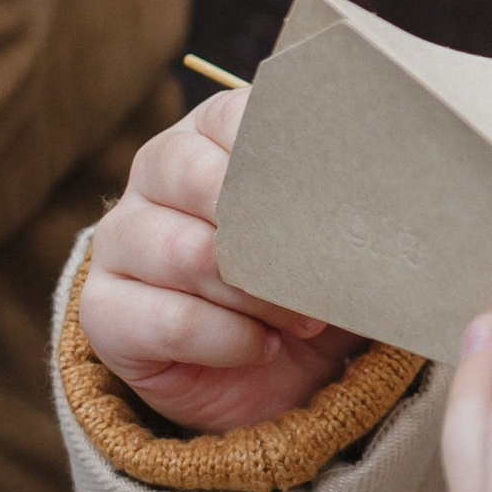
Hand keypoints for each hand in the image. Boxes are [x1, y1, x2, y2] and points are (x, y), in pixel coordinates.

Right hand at [78, 89, 361, 433]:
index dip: (279, 155)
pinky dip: (229, 339)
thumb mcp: (333, 231)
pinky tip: (259, 346)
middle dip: (265, 231)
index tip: (327, 194)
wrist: (278, 375)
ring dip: (254, 293)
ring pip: (186, 253)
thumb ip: (341, 191)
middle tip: (314, 269)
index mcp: (209, 135)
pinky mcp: (103, 310)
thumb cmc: (309, 280)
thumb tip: (388, 168)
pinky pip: (167, 320)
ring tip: (299, 318)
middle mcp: (155, 174)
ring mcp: (120, 240)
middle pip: (194, 176)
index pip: (230, 116)